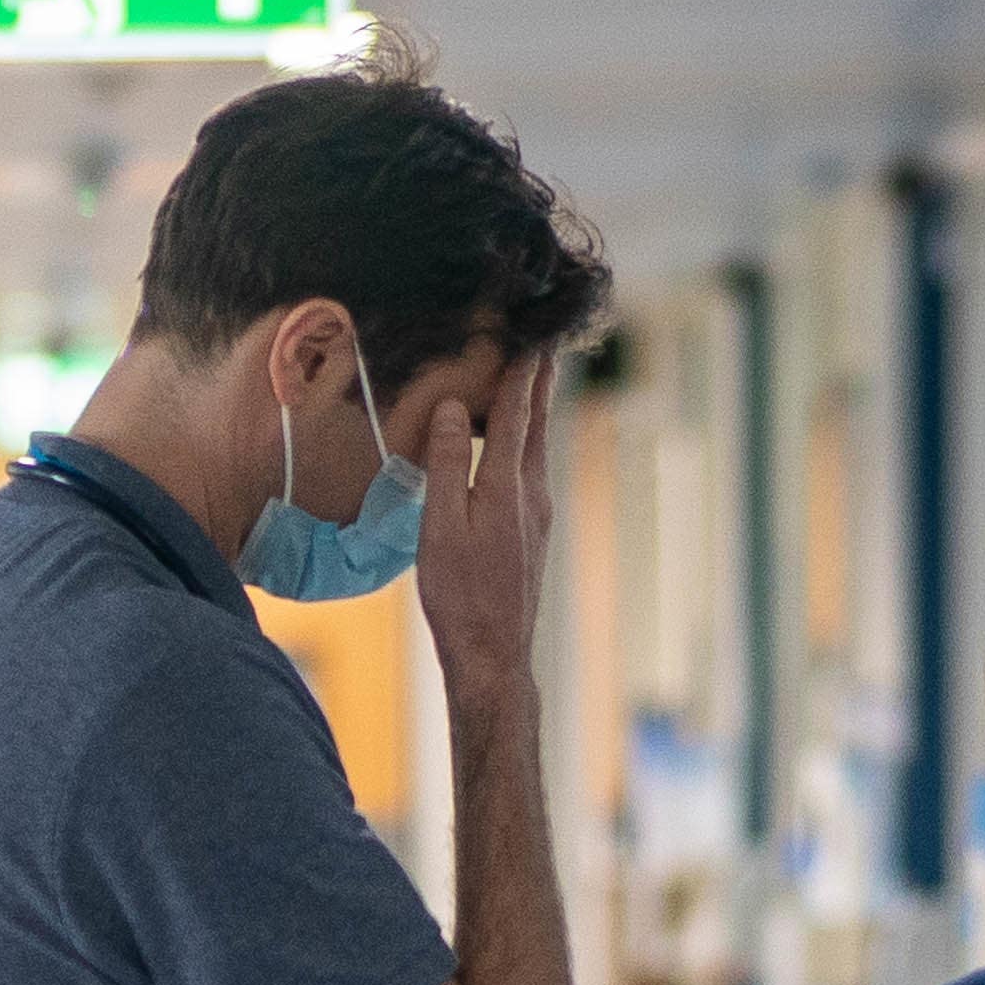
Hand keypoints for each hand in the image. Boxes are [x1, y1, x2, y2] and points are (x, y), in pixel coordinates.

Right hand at [408, 343, 560, 701]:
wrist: (493, 654)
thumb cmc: (460, 594)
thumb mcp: (441, 526)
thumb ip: (448, 463)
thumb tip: (454, 408)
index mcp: (508, 484)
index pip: (516, 411)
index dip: (520, 369)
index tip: (528, 331)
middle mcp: (533, 492)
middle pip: (537, 422)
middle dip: (538, 380)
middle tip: (543, 340)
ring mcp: (537, 513)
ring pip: (537, 446)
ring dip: (533, 409)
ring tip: (531, 380)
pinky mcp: (532, 532)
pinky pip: (531, 470)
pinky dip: (525, 442)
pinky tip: (515, 446)